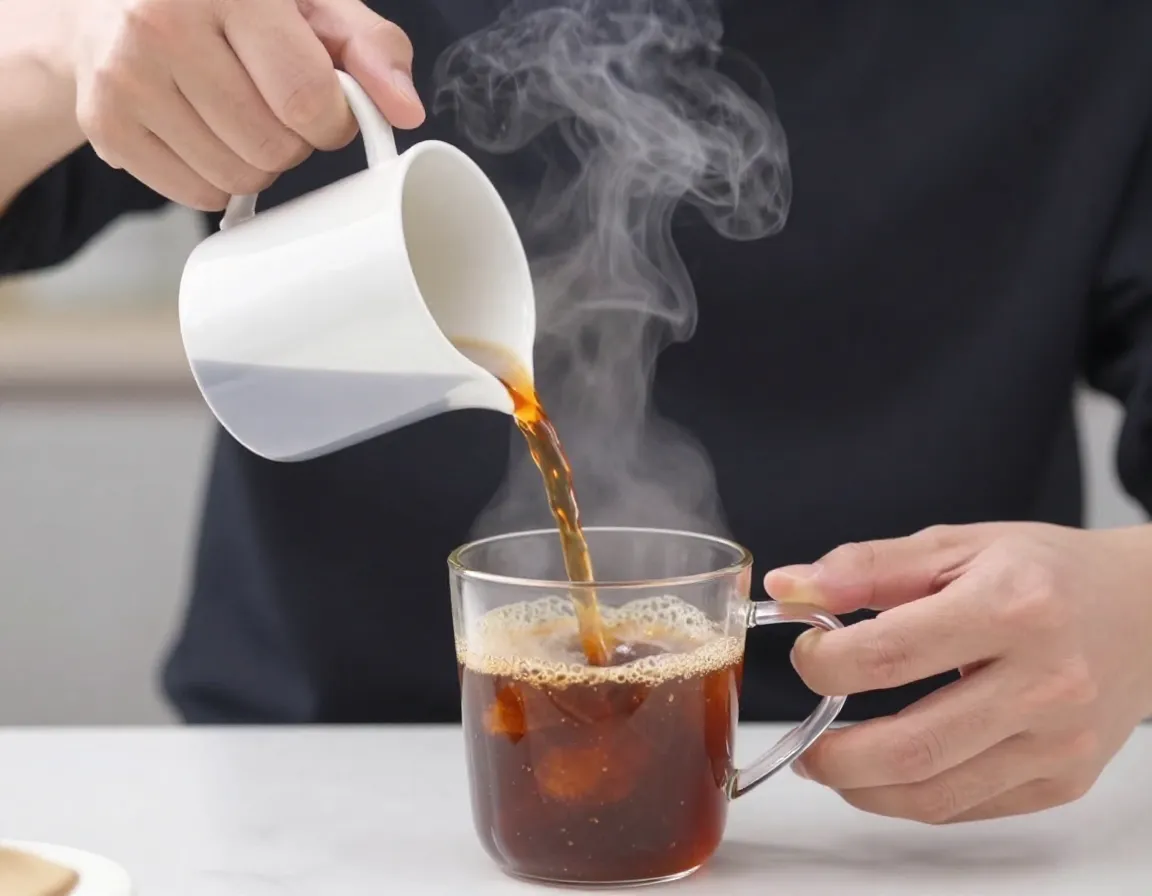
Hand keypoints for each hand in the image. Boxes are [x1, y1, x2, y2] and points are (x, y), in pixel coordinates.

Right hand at [67, 0, 424, 209]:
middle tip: (272, 105)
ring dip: (256, 163)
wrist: (109, 0)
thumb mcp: (310, 3)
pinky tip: (202, 132)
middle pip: (274, 147)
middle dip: (293, 141)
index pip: (307, 99)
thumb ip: (370, 48)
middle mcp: (164, 23)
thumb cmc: (226, 2)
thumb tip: (406, 109)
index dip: (333, 120)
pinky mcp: (104, 124)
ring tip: (236, 114)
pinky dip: (215, 179)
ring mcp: (126, 76)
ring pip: (237, 178)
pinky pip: (196, 195)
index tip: (325, 106)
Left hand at [766, 522, 1151, 823]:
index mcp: (1012, 606)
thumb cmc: (1045, 573)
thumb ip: (866, 567)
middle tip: (806, 744)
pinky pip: (968, 807)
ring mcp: (1058, 740)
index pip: (889, 655)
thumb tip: (790, 587)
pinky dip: (912, 798)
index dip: (824, 665)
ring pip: (936, 793)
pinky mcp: (1064, 779)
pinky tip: (889, 773)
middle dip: (835, 755)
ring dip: (864, 790)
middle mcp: (1044, 680)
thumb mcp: (955, 545)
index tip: (808, 656)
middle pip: (912, 745)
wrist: (1144, 612)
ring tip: (834, 765)